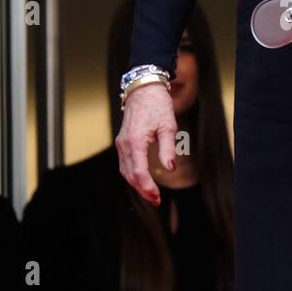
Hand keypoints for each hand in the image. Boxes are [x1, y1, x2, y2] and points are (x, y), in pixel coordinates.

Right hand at [115, 81, 175, 205]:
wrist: (143, 89)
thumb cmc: (158, 106)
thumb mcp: (168, 126)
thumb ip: (168, 149)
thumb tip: (170, 168)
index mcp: (136, 141)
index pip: (139, 172)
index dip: (148, 187)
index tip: (157, 197)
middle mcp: (125, 144)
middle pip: (130, 175)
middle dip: (142, 190)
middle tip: (156, 201)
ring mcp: (121, 143)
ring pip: (125, 171)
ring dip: (136, 185)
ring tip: (151, 195)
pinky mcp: (122, 142)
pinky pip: (124, 164)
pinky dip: (132, 175)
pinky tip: (142, 180)